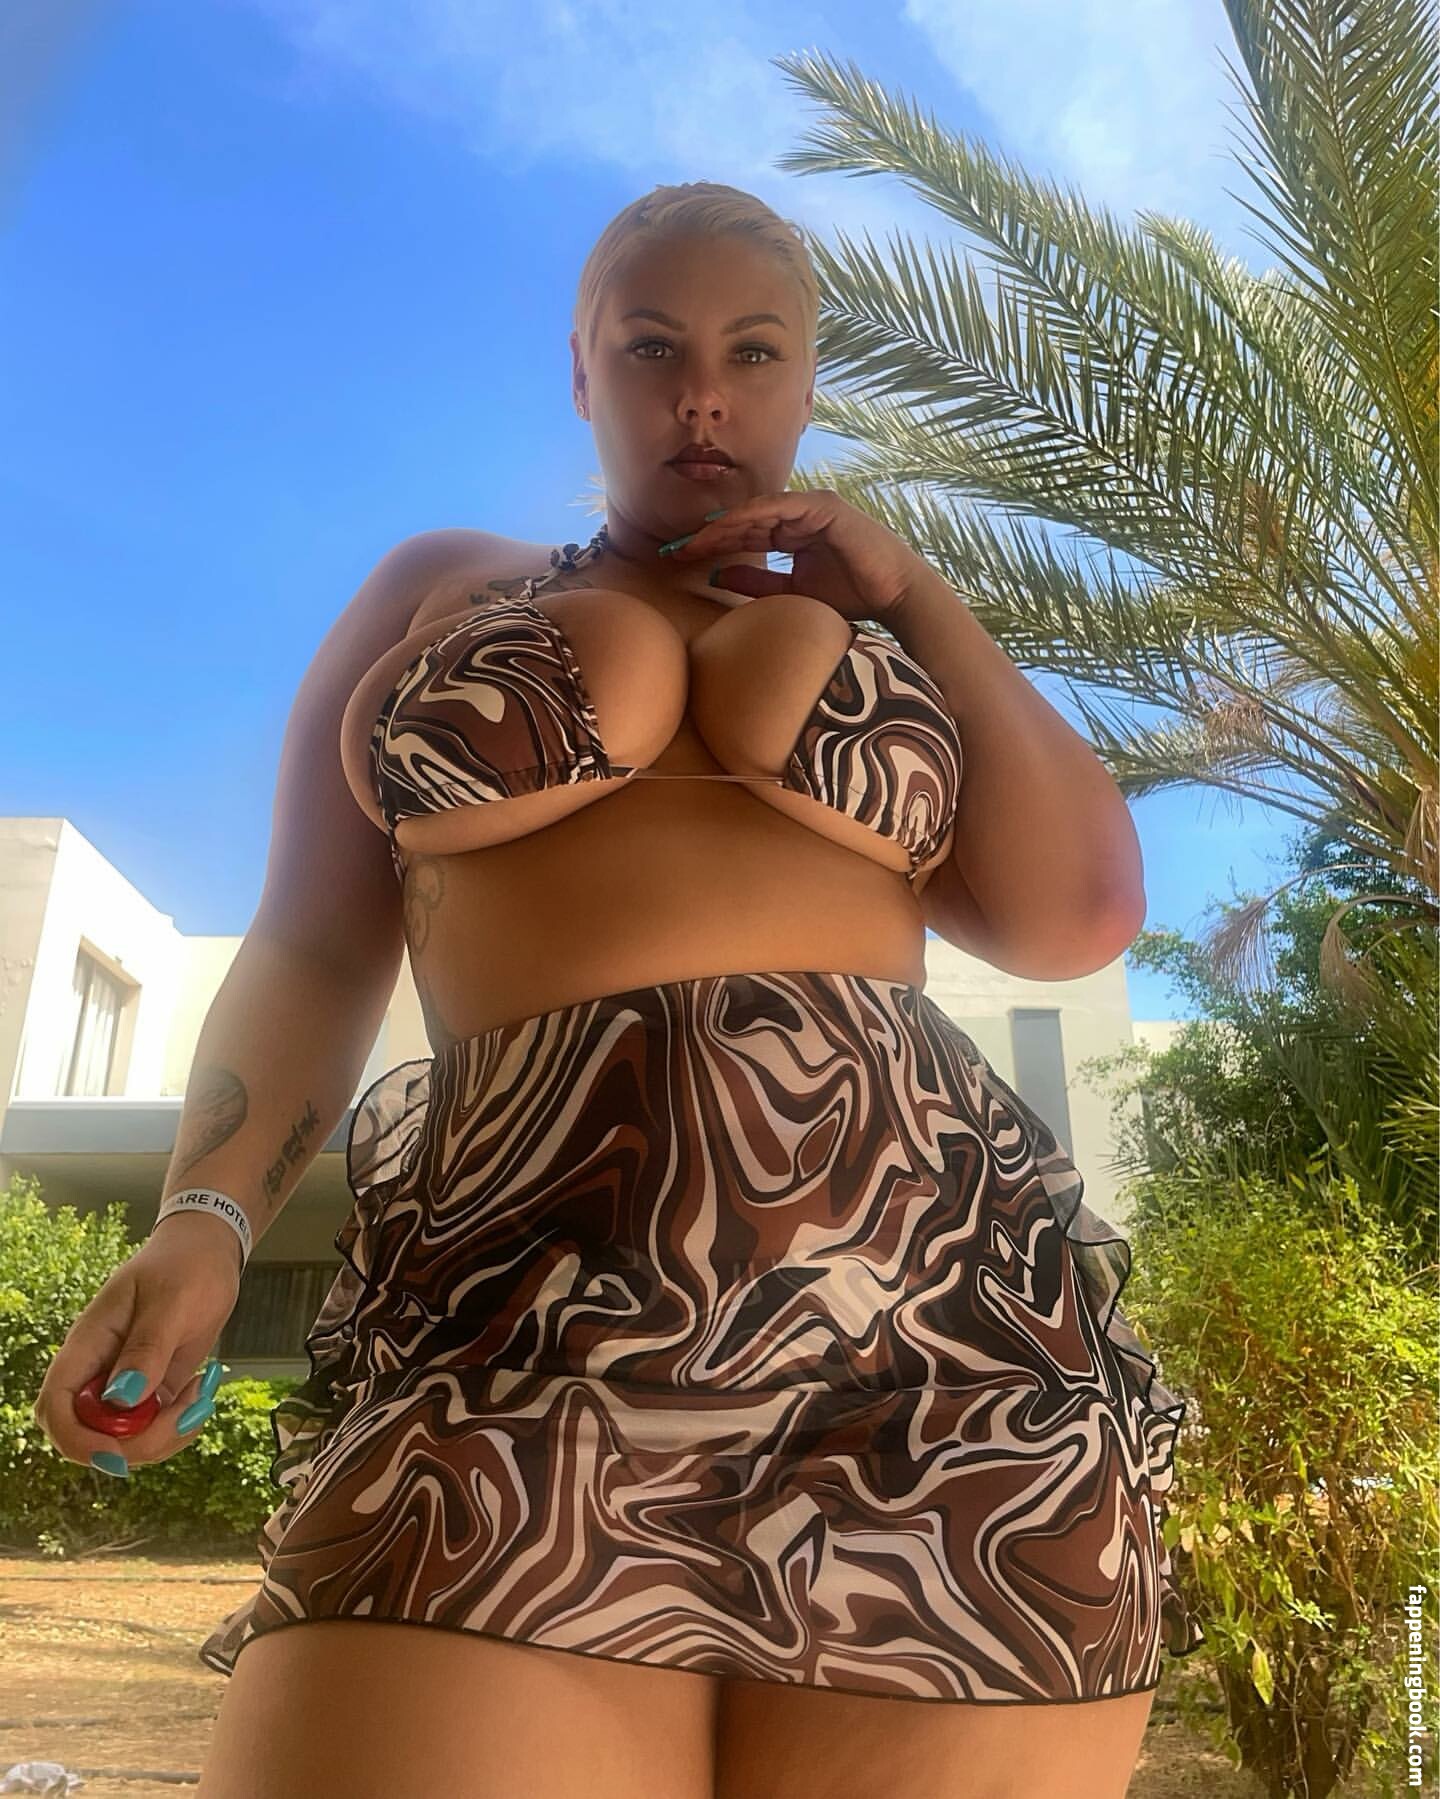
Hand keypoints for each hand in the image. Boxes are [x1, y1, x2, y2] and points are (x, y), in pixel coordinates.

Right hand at [32, 1230, 239, 1472]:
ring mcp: (123, 1384)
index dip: (77, 1439)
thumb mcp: (172, 1299)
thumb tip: (121, 1398)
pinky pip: (151, 1430)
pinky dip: (177, 1427)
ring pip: (123, 1441)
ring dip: (164, 1437)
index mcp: (88, 1344)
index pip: (55, 1406)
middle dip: (134, 1445)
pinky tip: (201, 1394)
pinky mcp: (150, 1391)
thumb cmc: (187, 1265)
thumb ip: (147, 1347)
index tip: (119, 1452)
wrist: (208, 1251)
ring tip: (200, 1394)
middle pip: (87, 1435)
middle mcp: (98, 1371)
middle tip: (185, 1412)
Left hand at [659, 488, 927, 621]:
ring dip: (724, 525)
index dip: (712, 546)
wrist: (895, 595)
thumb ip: (757, 582)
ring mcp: (811, 506)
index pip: (744, 535)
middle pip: (744, 521)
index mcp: (792, 531)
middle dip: (708, 535)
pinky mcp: (823, 505)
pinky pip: (780, 507)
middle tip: (674, 549)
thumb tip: (716, 574)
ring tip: (694, 541)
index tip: (679, 559)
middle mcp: (799, 514)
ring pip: (757, 511)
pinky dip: (753, 515)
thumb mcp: (793, 592)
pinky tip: (727, 527)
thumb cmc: (852, 596)